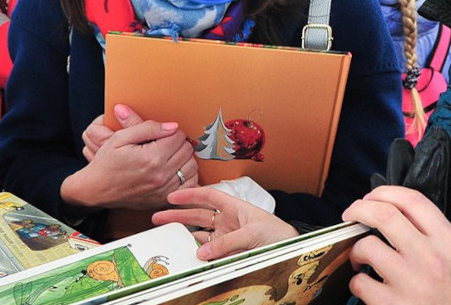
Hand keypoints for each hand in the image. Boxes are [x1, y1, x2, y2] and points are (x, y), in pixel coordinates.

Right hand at [61, 105, 198, 209]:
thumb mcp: (120, 138)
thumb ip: (148, 128)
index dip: (172, 131)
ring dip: (184, 158)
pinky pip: (188, 185)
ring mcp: (163, 189)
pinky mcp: (163, 199)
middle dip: (179, 143)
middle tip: (166, 143)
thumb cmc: (106, 162)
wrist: (97, 189)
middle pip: (187, 150)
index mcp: (151, 157)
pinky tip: (175, 170)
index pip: (178, 136)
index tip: (162, 134)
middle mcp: (160, 175)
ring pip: (192, 167)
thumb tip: (172, 126)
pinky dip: (187, 176)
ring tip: (170, 156)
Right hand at [151, 187, 297, 259]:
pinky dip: (198, 255)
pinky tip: (187, 255)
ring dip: (185, 236)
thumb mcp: (253, 234)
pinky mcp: (229, 254)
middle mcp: (228, 221)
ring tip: (167, 238)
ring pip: (200, 236)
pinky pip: (210, 253)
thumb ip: (226, 243)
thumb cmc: (278, 234)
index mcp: (234, 207)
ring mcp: (227, 238)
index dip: (189, 194)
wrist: (292, 251)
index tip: (171, 196)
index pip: (208, 196)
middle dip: (178, 216)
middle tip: (157, 218)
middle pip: (198, 216)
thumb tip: (202, 253)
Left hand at [342, 186, 450, 304]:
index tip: (372, 197)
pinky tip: (366, 283)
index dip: (385, 192)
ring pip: (367, 246)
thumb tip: (387, 206)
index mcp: (448, 242)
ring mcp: (411, 283)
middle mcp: (431, 259)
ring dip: (356, 248)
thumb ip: (430, 229)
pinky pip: (360, 282)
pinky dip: (356, 280)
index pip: (413, 201)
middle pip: (384, 215)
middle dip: (359, 209)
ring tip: (361, 256)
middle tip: (351, 214)